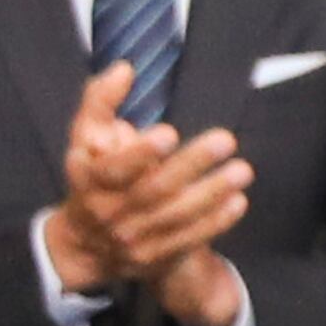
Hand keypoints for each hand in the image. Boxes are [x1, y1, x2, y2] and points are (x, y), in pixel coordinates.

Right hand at [43, 66, 252, 291]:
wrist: (83, 244)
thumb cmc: (92, 176)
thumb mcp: (84, 138)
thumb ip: (100, 101)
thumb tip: (125, 69)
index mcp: (92, 181)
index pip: (115, 170)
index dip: (140, 154)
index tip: (169, 133)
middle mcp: (111, 213)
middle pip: (154, 191)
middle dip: (191, 165)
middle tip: (225, 139)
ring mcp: (134, 239)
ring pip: (175, 217)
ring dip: (211, 193)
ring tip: (241, 170)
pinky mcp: (156, 257)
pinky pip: (188, 240)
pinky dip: (215, 222)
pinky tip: (238, 201)